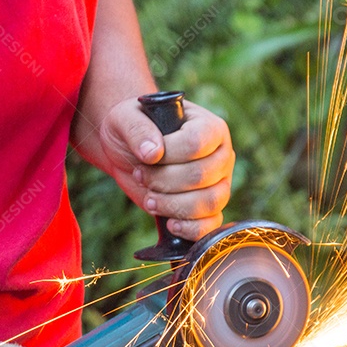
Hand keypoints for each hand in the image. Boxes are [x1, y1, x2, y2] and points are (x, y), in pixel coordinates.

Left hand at [94, 97, 234, 240]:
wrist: (129, 152)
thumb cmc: (132, 129)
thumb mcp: (125, 119)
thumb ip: (137, 129)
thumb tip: (152, 153)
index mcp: (210, 127)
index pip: (196, 143)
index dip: (168, 154)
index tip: (146, 156)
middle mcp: (221, 156)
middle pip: (201, 176)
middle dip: (164, 181)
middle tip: (141, 176)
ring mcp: (219, 184)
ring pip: (210, 202)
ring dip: (173, 205)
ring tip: (150, 199)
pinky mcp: (210, 209)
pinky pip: (212, 225)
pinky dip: (190, 228)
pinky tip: (169, 224)